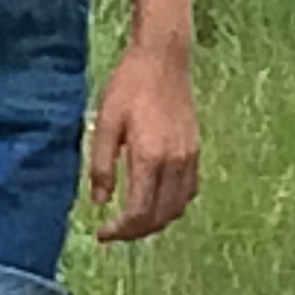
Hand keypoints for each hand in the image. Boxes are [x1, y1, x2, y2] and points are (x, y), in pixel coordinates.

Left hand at [89, 41, 198, 241]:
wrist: (163, 59)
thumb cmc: (129, 86)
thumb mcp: (105, 123)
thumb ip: (101, 165)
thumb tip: (98, 201)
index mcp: (150, 157)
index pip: (139, 212)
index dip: (120, 230)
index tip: (101, 234)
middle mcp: (175, 163)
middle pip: (160, 216)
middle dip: (136, 232)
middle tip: (113, 232)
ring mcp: (189, 157)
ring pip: (178, 208)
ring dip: (155, 222)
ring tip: (130, 221)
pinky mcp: (196, 150)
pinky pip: (188, 191)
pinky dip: (171, 205)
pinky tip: (153, 200)